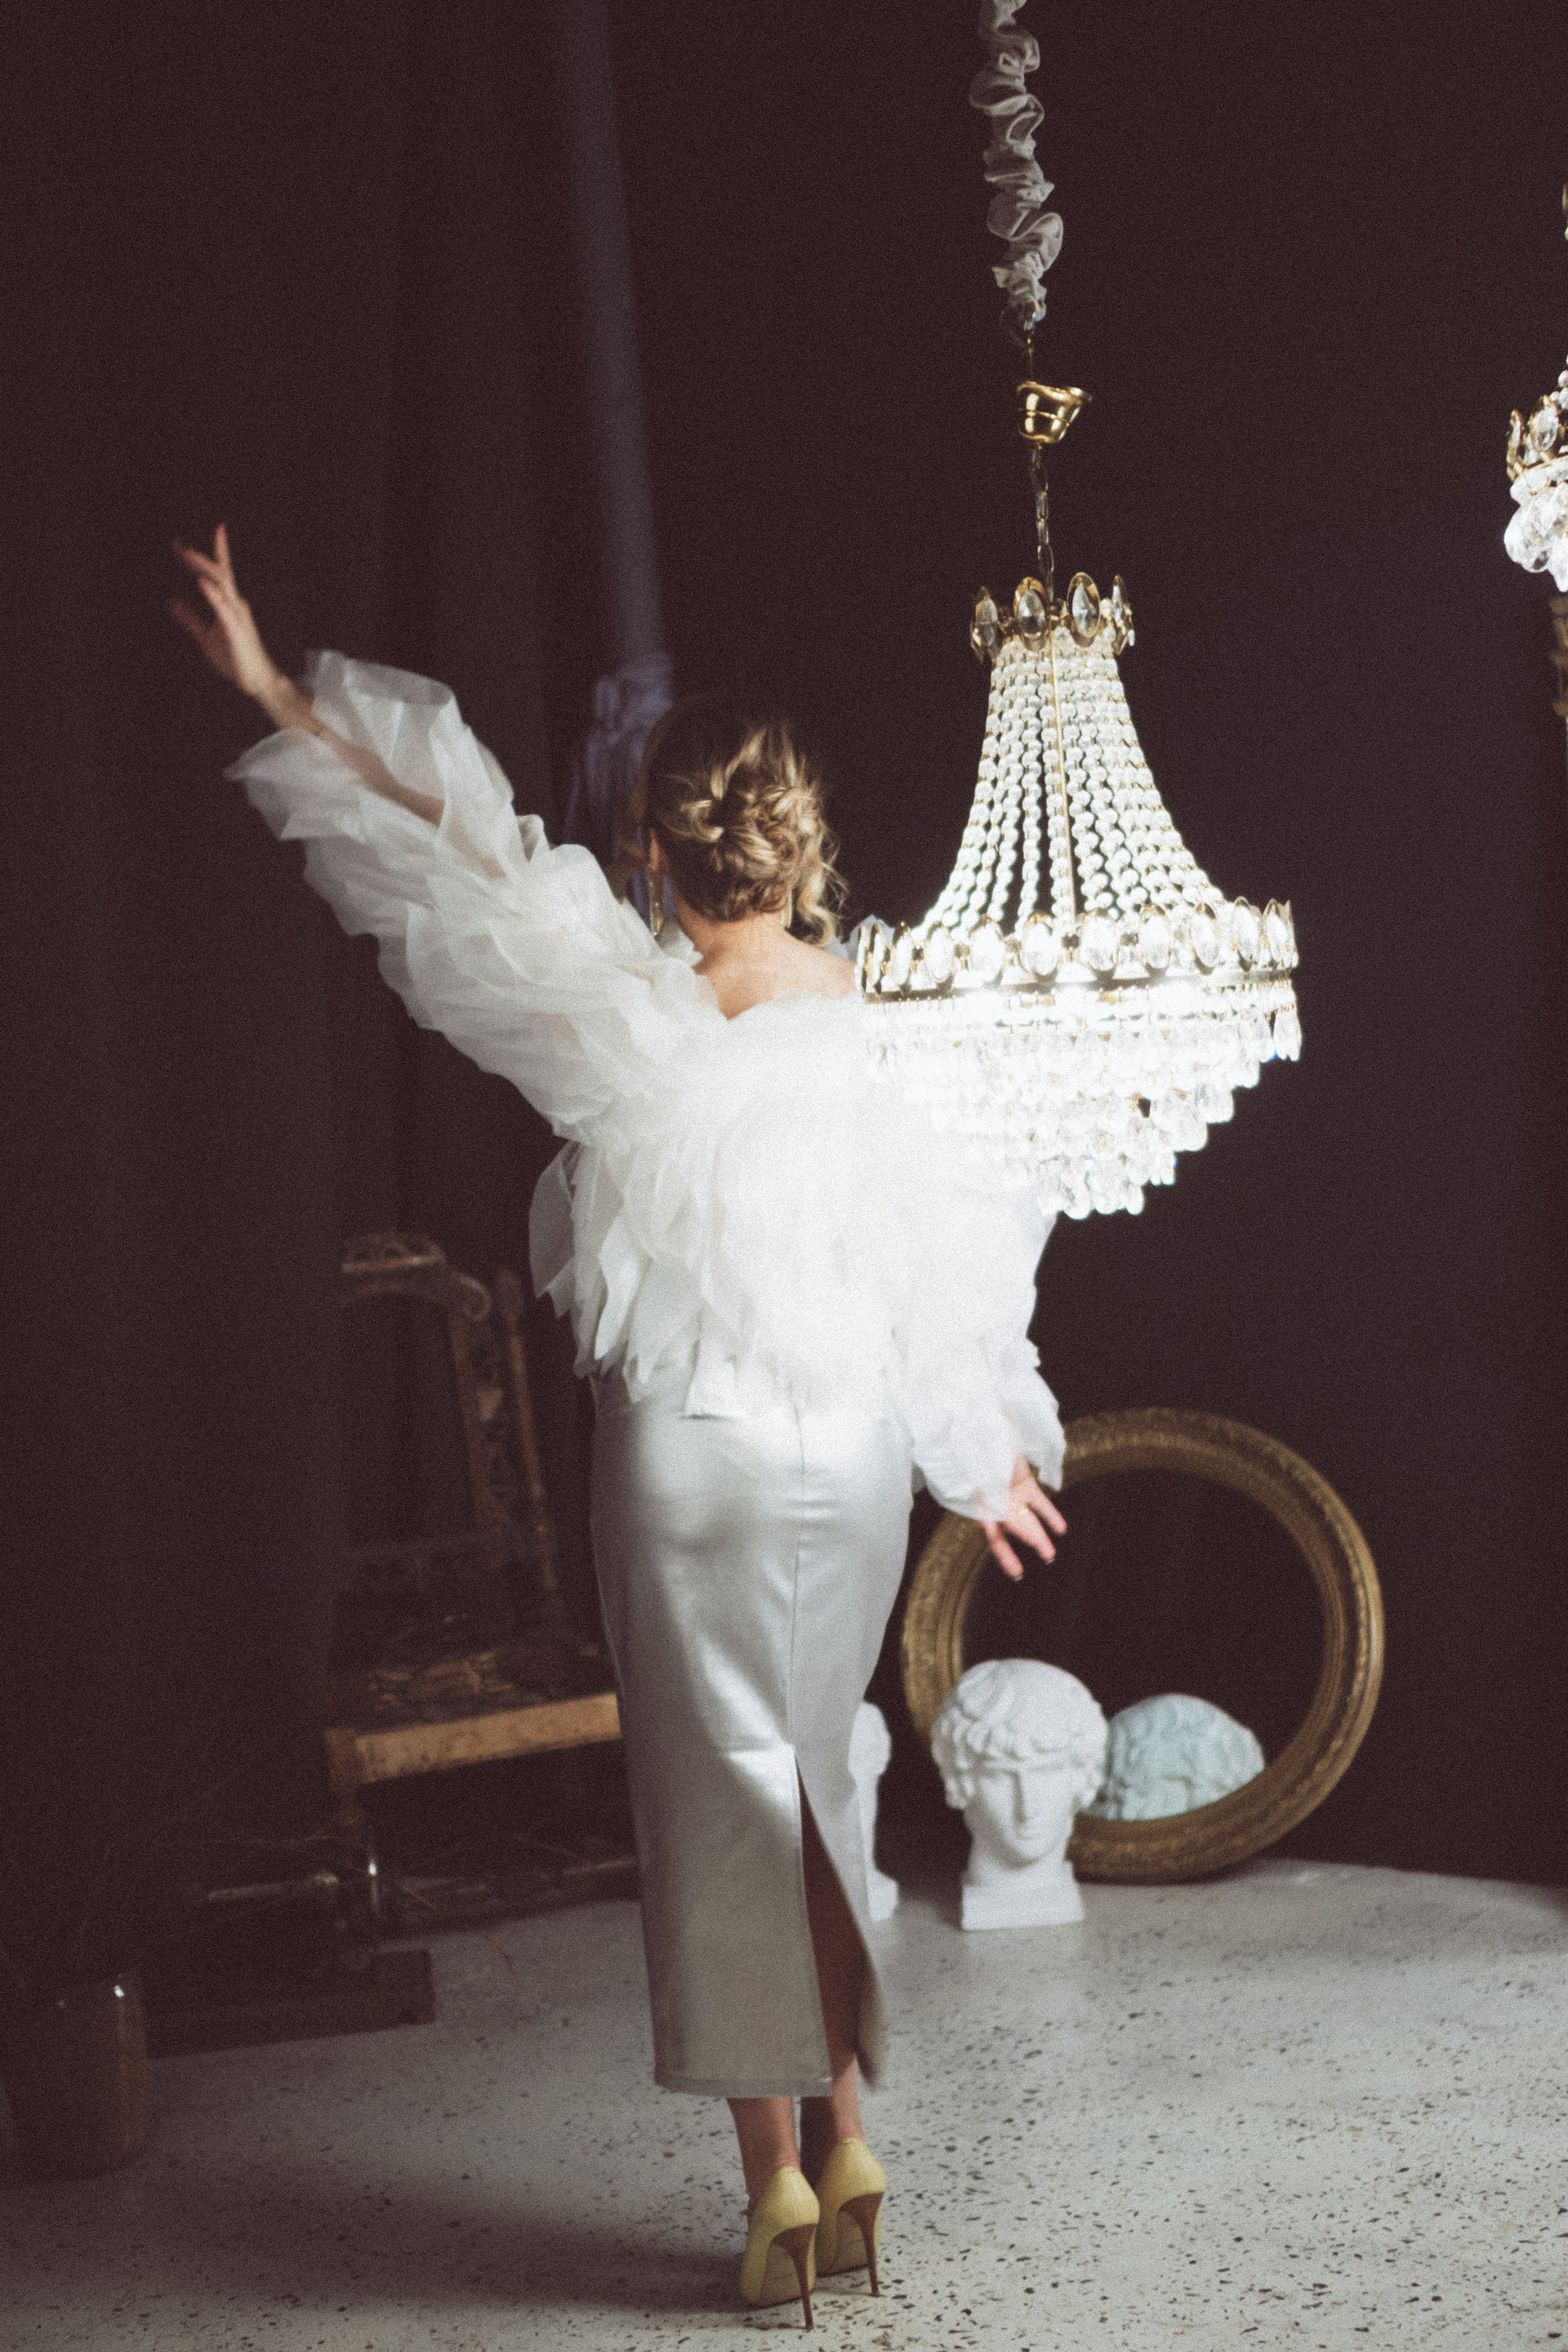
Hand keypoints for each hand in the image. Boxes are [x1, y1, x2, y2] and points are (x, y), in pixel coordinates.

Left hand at [169, 524, 279, 700]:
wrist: (256, 680)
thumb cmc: (234, 659)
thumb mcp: (205, 636)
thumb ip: (190, 619)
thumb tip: (172, 603)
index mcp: (227, 604)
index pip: (210, 576)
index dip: (194, 561)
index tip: (177, 545)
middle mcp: (234, 604)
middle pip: (218, 573)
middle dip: (200, 557)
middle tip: (180, 544)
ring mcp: (236, 615)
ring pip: (221, 584)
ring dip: (204, 567)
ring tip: (187, 554)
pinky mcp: (235, 629)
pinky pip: (222, 608)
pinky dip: (211, 594)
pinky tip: (200, 582)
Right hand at [980, 1455, 1066, 1581]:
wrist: (981, 1424)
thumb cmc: (974, 1448)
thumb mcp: (980, 1473)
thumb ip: (990, 1497)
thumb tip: (998, 1524)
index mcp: (979, 1501)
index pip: (993, 1533)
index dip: (1005, 1553)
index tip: (1016, 1571)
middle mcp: (994, 1501)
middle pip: (1012, 1529)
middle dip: (1031, 1541)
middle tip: (1047, 1557)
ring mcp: (1009, 1492)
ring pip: (1027, 1518)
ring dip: (1039, 1535)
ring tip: (1049, 1553)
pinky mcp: (1023, 1482)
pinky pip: (1038, 1501)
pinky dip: (1049, 1514)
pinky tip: (1061, 1529)